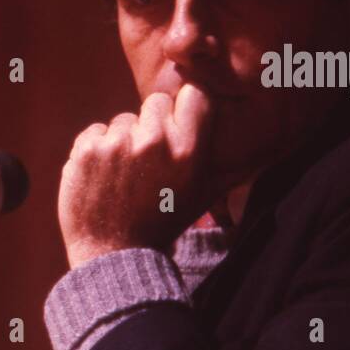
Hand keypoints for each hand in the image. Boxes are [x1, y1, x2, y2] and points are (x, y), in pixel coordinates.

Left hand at [57, 84, 215, 267]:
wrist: (114, 254)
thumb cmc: (162, 223)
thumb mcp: (202, 194)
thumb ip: (225, 163)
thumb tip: (262, 145)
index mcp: (188, 150)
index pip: (192, 95)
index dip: (182, 109)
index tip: (176, 126)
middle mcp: (154, 141)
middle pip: (155, 102)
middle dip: (151, 124)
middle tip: (147, 159)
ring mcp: (117, 143)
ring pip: (123, 120)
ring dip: (122, 140)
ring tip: (124, 176)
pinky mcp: (87, 149)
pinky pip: (94, 131)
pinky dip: (95, 149)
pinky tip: (102, 177)